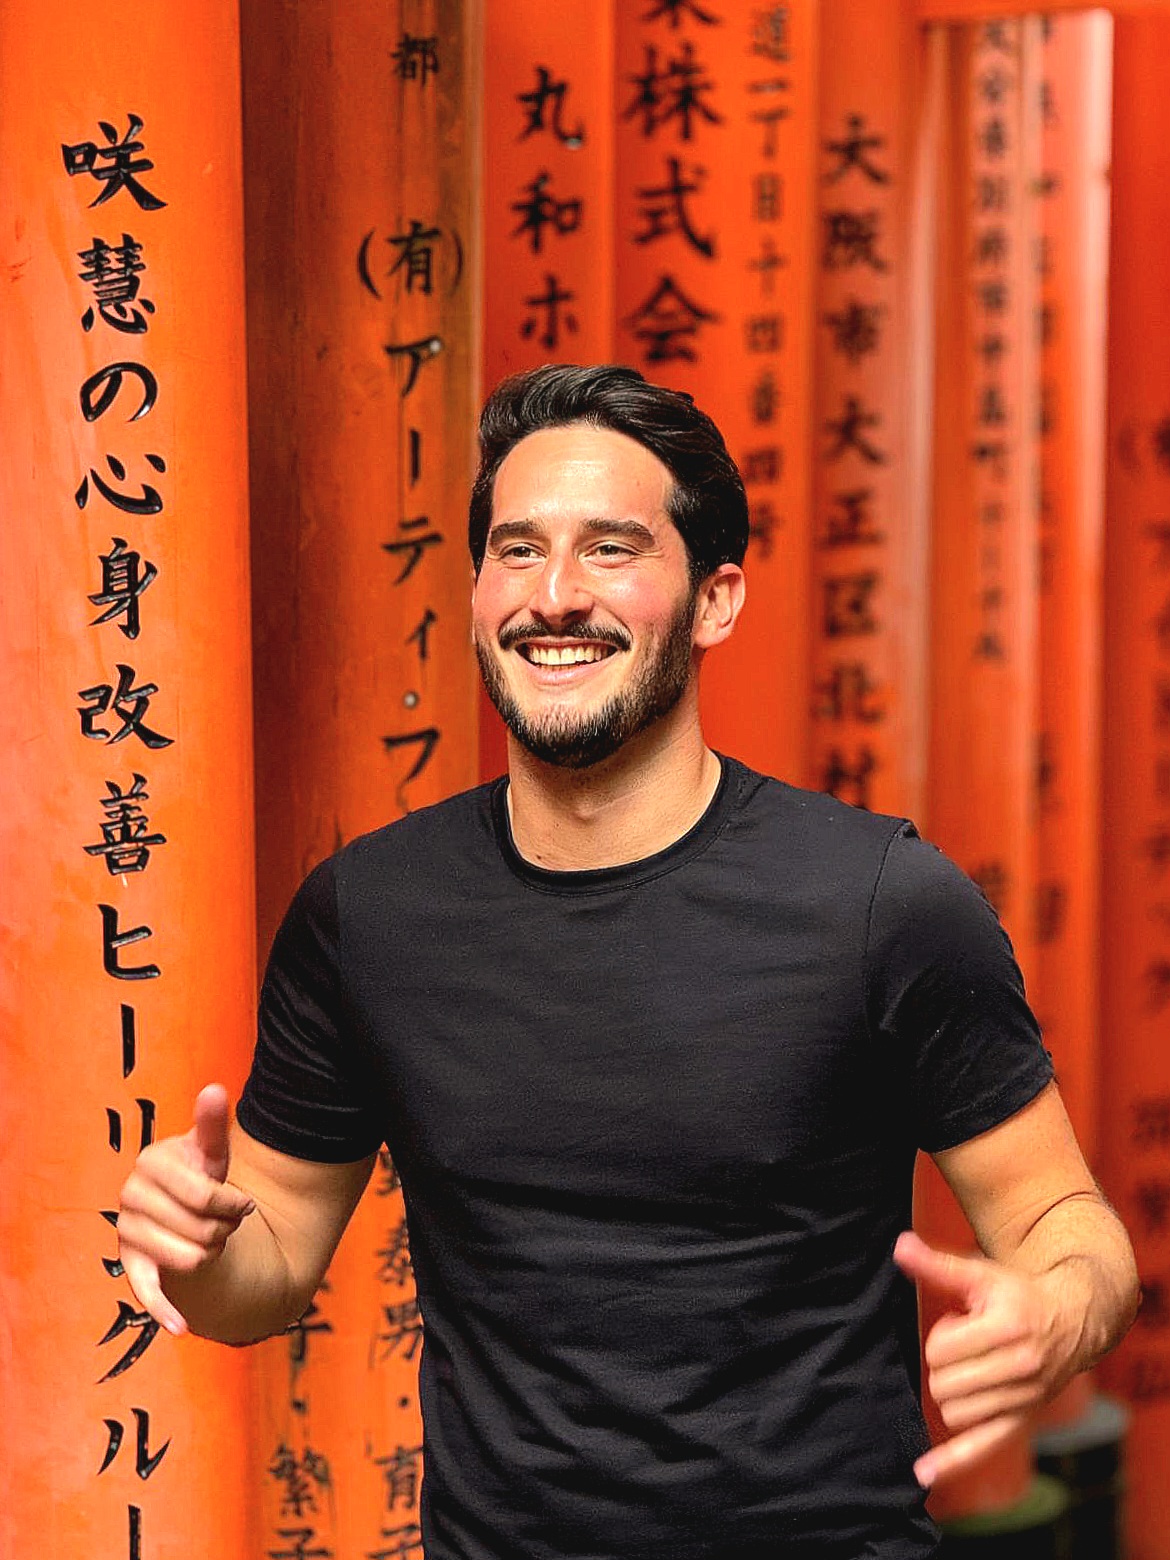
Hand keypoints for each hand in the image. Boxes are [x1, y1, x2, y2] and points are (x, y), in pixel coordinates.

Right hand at [117, 1084, 254, 1336]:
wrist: (182, 1206)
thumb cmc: (199, 1173)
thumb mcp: (210, 1151)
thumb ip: (213, 1125)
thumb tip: (216, 1090)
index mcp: (152, 1161)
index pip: (206, 1196)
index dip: (233, 1205)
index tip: (244, 1205)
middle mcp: (131, 1195)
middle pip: (202, 1230)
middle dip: (224, 1230)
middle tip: (225, 1223)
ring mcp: (128, 1231)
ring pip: (192, 1259)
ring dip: (212, 1253)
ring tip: (208, 1238)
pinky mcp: (130, 1264)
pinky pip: (147, 1291)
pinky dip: (164, 1310)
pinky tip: (180, 1327)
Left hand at [893, 1230, 1079, 1487]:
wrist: (1072, 1319)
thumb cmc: (1016, 1294)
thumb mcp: (981, 1274)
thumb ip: (937, 1265)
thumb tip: (898, 1246)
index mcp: (1008, 1327)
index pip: (942, 1351)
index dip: (940, 1337)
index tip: (958, 1324)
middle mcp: (1020, 1368)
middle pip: (945, 1385)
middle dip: (943, 1365)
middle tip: (964, 1345)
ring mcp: (1023, 1399)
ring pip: (955, 1413)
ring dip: (951, 1392)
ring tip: (971, 1367)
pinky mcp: (1021, 1420)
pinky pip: (982, 1448)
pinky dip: (951, 1462)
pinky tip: (922, 1474)